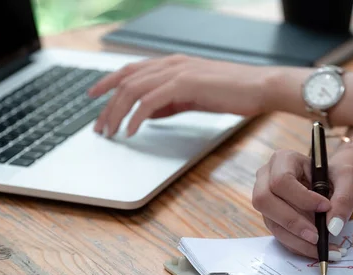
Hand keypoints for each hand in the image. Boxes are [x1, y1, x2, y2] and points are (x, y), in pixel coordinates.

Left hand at [87, 54, 278, 136]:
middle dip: (107, 105)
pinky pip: (151, 101)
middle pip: (126, 81)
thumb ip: (169, 103)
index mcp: (172, 64)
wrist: (259, 87)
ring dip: (117, 113)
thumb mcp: (193, 97)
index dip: (107, 82)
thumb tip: (146, 114)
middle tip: (99, 127)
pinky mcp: (185, 84)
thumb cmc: (232, 92)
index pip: (130, 71)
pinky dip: (137, 117)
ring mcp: (177, 71)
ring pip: (134, 90)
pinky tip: (132, 131)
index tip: (93, 96)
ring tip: (110, 132)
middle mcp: (170, 64)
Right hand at [252, 149, 352, 259]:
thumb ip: (344, 198)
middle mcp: (266, 178)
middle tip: (317, 237)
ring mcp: (265, 199)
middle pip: (264, 201)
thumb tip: (332, 227)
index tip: (325, 208)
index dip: (301, 198)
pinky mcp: (270, 217)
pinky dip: (297, 245)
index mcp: (283, 159)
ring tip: (320, 248)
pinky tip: (315, 249)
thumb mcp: (348, 178)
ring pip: (270, 222)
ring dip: (295, 239)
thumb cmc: (336, 175)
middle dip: (292, 222)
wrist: (333, 182)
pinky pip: (278, 234)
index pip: (281, 180)